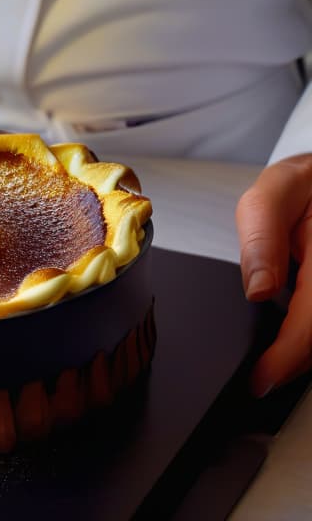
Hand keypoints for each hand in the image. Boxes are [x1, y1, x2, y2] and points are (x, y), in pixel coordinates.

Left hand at [236, 153, 311, 395]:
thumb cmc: (310, 185)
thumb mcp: (276, 192)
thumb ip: (262, 237)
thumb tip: (257, 289)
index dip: (288, 357)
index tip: (262, 379)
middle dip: (299, 360)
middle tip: (266, 372)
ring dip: (310, 351)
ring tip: (281, 357)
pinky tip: (299, 336)